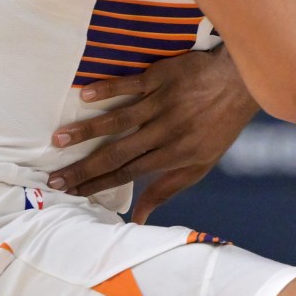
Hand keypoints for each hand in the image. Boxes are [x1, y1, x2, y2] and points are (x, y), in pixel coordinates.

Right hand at [47, 44, 256, 220]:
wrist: (241, 82)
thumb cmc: (218, 126)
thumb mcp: (201, 164)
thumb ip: (168, 189)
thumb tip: (140, 217)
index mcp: (175, 155)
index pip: (128, 174)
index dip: (98, 185)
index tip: (71, 193)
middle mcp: (167, 132)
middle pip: (118, 153)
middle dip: (84, 168)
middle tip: (54, 178)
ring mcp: (163, 104)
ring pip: (119, 120)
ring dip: (87, 130)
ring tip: (58, 139)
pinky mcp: (161, 78)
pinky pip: (129, 85)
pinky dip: (106, 90)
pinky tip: (83, 97)